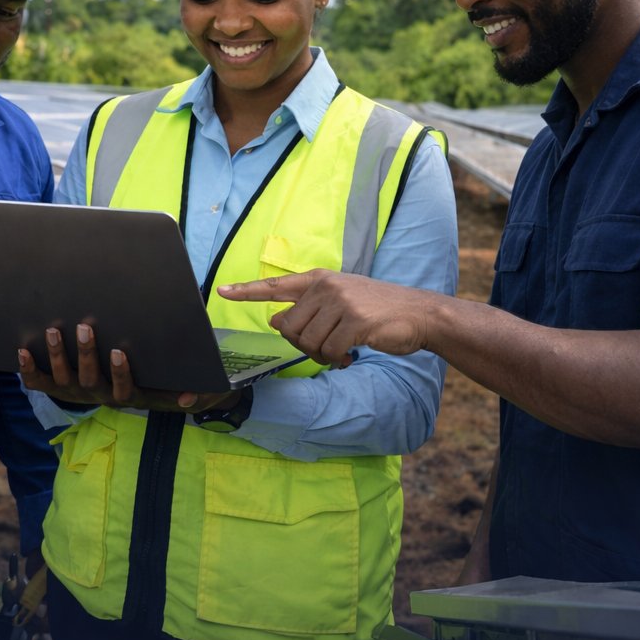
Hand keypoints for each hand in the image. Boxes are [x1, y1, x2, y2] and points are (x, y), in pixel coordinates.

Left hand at [18, 324, 241, 414]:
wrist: (142, 388)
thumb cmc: (166, 382)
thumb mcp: (184, 389)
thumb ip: (192, 394)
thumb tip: (189, 399)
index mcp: (129, 396)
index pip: (123, 391)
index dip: (119, 374)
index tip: (119, 352)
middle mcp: (100, 397)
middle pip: (89, 383)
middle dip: (85, 356)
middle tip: (84, 327)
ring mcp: (78, 392)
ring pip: (63, 383)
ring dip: (56, 358)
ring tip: (53, 331)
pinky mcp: (60, 386)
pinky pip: (41, 384)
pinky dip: (29, 370)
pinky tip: (21, 350)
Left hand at [217, 269, 436, 365]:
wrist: (418, 312)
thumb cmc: (376, 310)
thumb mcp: (339, 302)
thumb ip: (308, 309)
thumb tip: (276, 320)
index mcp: (318, 280)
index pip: (275, 286)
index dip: (247, 291)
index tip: (222, 292)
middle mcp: (325, 286)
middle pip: (289, 327)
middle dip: (304, 345)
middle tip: (325, 347)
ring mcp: (340, 301)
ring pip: (308, 342)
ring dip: (323, 355)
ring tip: (342, 348)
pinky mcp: (354, 319)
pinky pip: (329, 351)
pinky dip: (338, 359)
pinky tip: (352, 354)